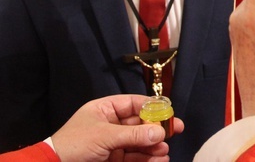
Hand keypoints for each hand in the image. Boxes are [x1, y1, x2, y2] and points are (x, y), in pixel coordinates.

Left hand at [51, 94, 184, 161]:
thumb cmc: (73, 145)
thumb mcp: (105, 136)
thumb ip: (134, 135)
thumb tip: (160, 132)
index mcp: (104, 110)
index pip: (133, 104)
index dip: (152, 107)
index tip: (168, 112)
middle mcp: (110, 125)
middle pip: (139, 124)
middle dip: (156, 129)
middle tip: (175, 130)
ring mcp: (112, 143)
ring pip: (139, 142)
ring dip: (153, 146)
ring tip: (164, 151)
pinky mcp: (113, 160)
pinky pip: (133, 157)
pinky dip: (146, 158)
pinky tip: (157, 160)